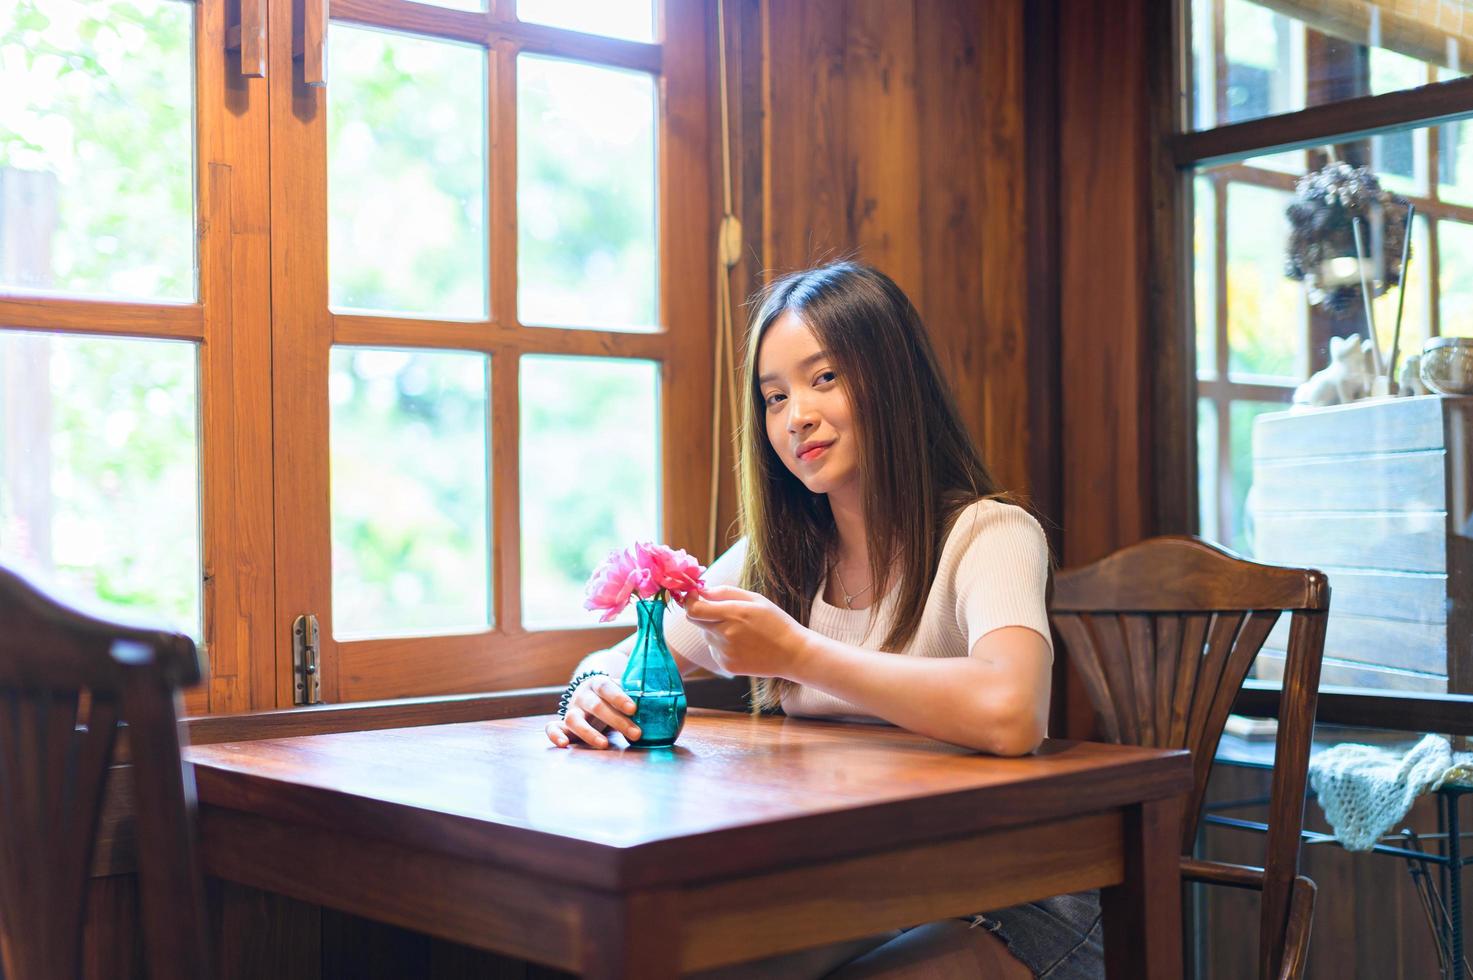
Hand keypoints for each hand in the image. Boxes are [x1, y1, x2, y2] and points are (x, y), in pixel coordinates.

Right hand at [545, 675, 641, 748]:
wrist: (590, 689)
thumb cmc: (613, 694)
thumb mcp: (624, 689)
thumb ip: (639, 695)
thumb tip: (668, 705)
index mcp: (598, 683)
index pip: (607, 687)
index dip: (619, 697)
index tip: (634, 709)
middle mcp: (583, 695)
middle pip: (597, 706)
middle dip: (617, 721)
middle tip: (636, 734)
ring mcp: (572, 709)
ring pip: (574, 718)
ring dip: (589, 732)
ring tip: (604, 744)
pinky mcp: (563, 723)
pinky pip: (552, 728)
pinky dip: (555, 735)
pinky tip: (564, 744)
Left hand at [679, 585, 809, 678]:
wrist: (792, 654)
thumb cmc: (775, 622)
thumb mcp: (755, 599)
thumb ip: (725, 592)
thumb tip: (702, 591)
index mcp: (733, 614)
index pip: (694, 609)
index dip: (689, 600)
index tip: (694, 595)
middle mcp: (726, 634)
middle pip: (695, 621)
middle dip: (702, 613)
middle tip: (720, 611)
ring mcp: (725, 652)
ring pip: (706, 635)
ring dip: (715, 630)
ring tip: (740, 631)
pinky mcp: (727, 665)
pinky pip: (714, 650)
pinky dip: (722, 645)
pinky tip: (743, 645)